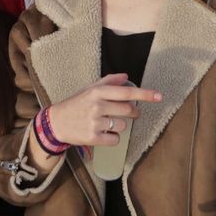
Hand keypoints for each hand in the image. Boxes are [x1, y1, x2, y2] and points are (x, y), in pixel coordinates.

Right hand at [47, 73, 161, 147]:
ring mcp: (95, 122)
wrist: (56, 123)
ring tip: (106, 123)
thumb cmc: (76, 104)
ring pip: (123, 126)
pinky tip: (103, 133)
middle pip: (128, 110)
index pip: (126, 92)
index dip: (144, 94)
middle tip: (130, 113)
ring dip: (119, 125)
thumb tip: (126, 76)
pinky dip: (112, 138)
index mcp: (97, 92)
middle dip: (133, 112)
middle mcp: (97, 106)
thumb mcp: (89, 89)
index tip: (159, 96)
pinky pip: (115, 139)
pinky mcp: (93, 138)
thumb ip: (108, 82)